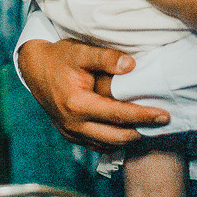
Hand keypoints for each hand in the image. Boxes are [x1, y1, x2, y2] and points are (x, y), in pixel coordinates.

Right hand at [17, 38, 169, 150]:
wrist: (33, 68)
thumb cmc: (59, 58)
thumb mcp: (80, 52)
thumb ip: (106, 58)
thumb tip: (132, 66)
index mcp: (76, 104)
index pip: (117, 115)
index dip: (143, 116)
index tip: (164, 114)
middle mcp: (72, 124)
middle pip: (115, 136)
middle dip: (141, 130)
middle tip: (162, 122)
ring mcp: (69, 132)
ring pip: (106, 144)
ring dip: (128, 138)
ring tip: (148, 127)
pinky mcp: (68, 135)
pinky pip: (95, 144)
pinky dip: (113, 140)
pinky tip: (126, 131)